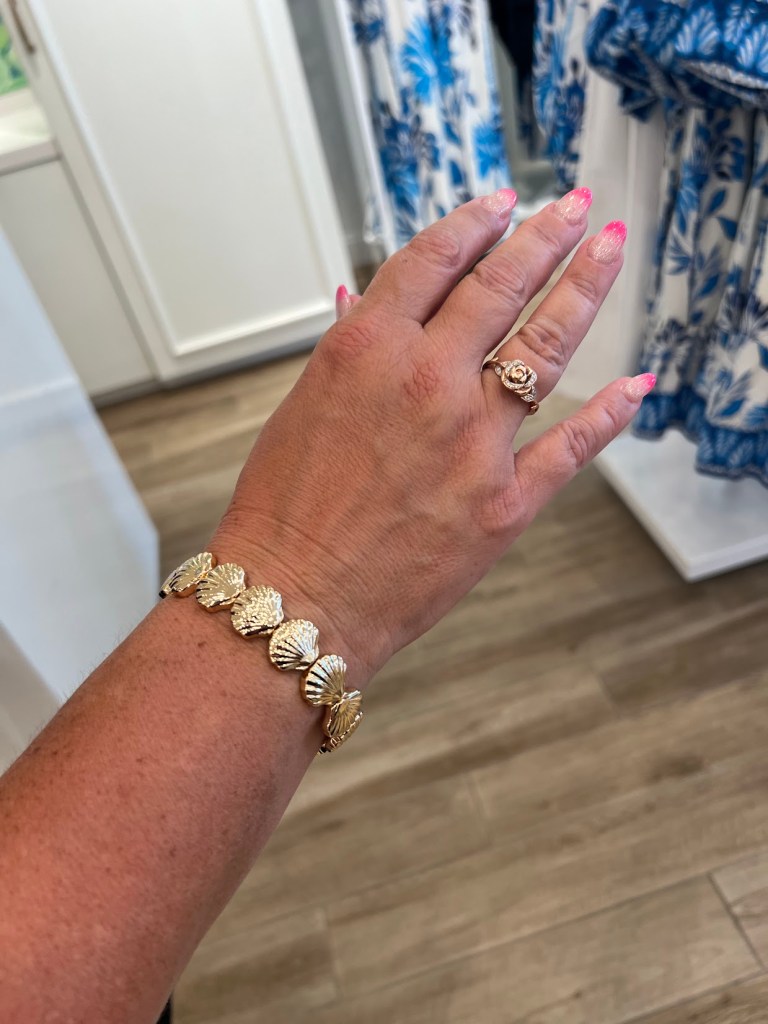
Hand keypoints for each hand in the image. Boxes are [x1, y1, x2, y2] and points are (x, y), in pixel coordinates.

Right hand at [212, 190, 652, 683]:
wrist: (295, 596)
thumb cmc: (284, 508)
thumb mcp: (302, 408)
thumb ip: (346, 349)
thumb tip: (359, 298)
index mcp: (367, 349)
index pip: (435, 261)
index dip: (476, 223)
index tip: (505, 202)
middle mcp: (427, 380)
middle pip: (500, 286)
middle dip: (546, 236)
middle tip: (577, 206)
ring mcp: (473, 439)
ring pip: (545, 345)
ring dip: (584, 288)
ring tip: (610, 249)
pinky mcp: (505, 500)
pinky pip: (570, 445)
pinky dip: (610, 413)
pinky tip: (637, 384)